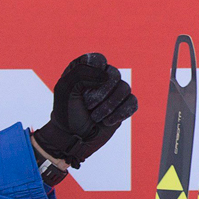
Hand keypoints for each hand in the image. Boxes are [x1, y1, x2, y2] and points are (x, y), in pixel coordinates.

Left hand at [33, 53, 137, 168]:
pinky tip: (107, 122)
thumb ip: (81, 73)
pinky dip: (120, 113)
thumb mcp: (65, 90)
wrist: (72, 138)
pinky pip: (132, 102)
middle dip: (100, 94)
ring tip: (95, 117)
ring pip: (125, 88)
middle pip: (113, 74)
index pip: (98, 59)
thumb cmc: (66, 113)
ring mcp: (113, 91)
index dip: (92, 72)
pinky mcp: (123, 105)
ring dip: (109, 106)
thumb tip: (106, 76)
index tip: (81, 88)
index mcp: (84, 70)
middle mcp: (100, 77)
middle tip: (88, 106)